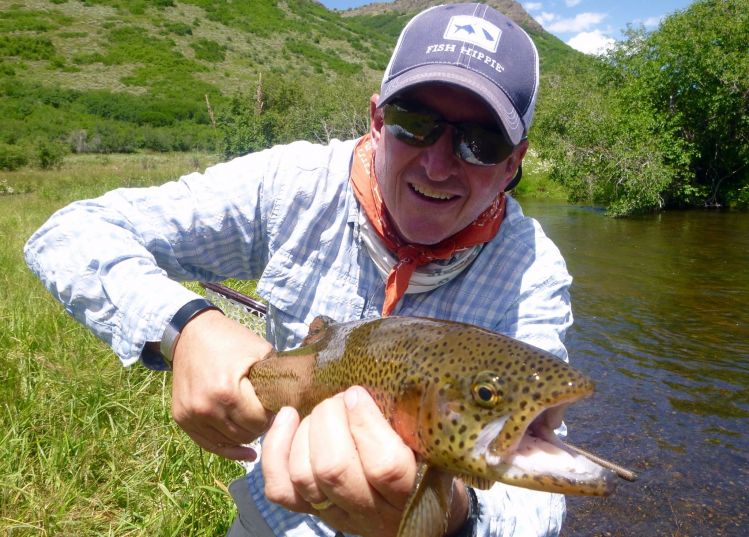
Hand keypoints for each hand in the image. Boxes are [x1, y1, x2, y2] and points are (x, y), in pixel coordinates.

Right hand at [171, 309, 273, 459]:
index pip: (259, 422)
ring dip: (246, 435)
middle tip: (267, 412)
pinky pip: (209, 444)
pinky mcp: (182, 419)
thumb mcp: (260, 351)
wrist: (192, 333)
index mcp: (227, 391)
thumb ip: (279, 377)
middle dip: (260, 426)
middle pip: (245, 435)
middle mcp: (206, 408)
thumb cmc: (231, 340)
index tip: (276, 405)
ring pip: (229, 441)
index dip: (272, 415)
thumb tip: (298, 400)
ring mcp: (191, 415)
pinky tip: (247, 452)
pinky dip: (229, 448)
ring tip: (255, 420)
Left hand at [261, 386, 469, 536]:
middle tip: (338, 399)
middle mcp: (370, 510)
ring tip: (321, 411)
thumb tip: (393, 376)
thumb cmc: (427, 464)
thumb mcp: (432, 444)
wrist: (418, 510)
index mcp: (408, 491)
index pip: (384, 466)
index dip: (365, 424)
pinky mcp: (311, 510)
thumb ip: (415, 421)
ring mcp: (336, 513)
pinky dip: (276, 449)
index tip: (358, 394)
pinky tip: (289, 418)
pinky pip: (280, 488)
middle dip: (329, 420)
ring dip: (305, 431)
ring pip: (303, 476)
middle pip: (334, 469)